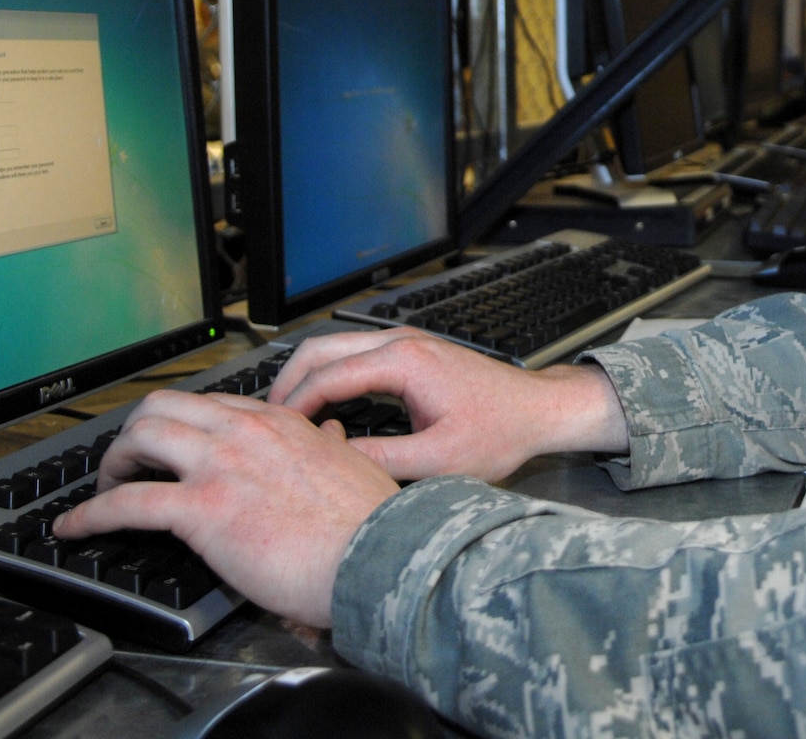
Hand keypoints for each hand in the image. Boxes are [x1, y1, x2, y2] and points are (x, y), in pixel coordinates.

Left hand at [51, 390, 396, 626]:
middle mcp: (245, 433)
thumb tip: (330, 438)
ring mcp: (220, 466)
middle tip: (129, 461)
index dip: (183, 424)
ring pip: (140, 436)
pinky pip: (125, 503)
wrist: (377, 557)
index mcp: (281, 423)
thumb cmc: (371, 526)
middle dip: (136, 431)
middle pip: (164, 406)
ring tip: (103, 488)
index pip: (213, 406)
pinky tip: (75, 528)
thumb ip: (334, 449)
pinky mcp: (201, 509)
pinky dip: (90, 515)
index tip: (173, 446)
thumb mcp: (357, 467)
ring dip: (112, 462)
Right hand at [267, 328, 628, 480]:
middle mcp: (403, 343)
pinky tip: (320, 405)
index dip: (296, 405)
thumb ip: (382, 460)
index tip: (274, 433)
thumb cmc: (501, 431)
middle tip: (267, 420)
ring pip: (336, 346)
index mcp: (406, 362)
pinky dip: (329, 374)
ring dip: (307, 375)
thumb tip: (333, 464)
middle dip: (288, 381)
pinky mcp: (412, 353)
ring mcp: (407, 343)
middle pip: (322, 347)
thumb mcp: (440, 459)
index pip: (329, 374)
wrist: (538, 411)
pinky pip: (355, 354)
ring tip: (285, 416)